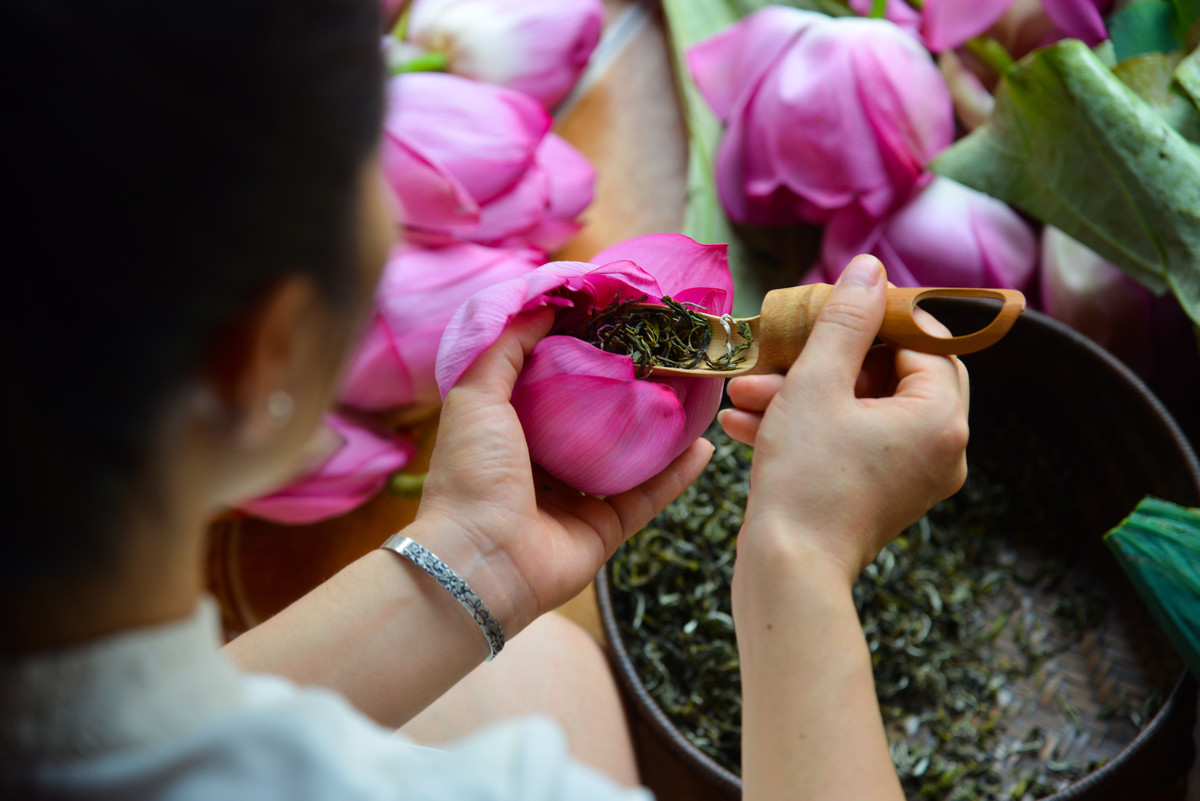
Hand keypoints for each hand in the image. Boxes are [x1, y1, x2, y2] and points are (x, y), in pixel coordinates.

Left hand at [411, 308, 713, 632]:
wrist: (480, 561)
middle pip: (595, 419)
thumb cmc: (472, 474)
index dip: (581, 350)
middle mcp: (543, 463)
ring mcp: (576, 498)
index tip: (616, 320)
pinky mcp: (605, 529)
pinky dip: (677, 473)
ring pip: (629, 457)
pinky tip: (704, 444)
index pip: (552, 381)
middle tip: (663, 355)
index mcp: (509, 430)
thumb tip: (544, 304)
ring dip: (661, 428)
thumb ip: (506, 346)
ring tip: (693, 393)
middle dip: (627, 389)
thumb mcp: (475, 393)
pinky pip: (648, 496)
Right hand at [721, 255, 968, 584]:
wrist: (788, 573)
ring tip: (745, 391)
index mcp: (941, 417)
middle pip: (892, 374)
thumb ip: (845, 320)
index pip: (925, 340)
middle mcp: (942, 448)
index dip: (873, 318)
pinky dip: (809, 428)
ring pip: (862, 409)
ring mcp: (914, 476)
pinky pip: (853, 442)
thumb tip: (870, 269)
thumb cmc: (805, 478)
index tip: (825, 310)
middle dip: (826, 360)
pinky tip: (748, 422)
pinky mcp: (883, 495)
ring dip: (802, 394)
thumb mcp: (817, 384)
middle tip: (780, 351)